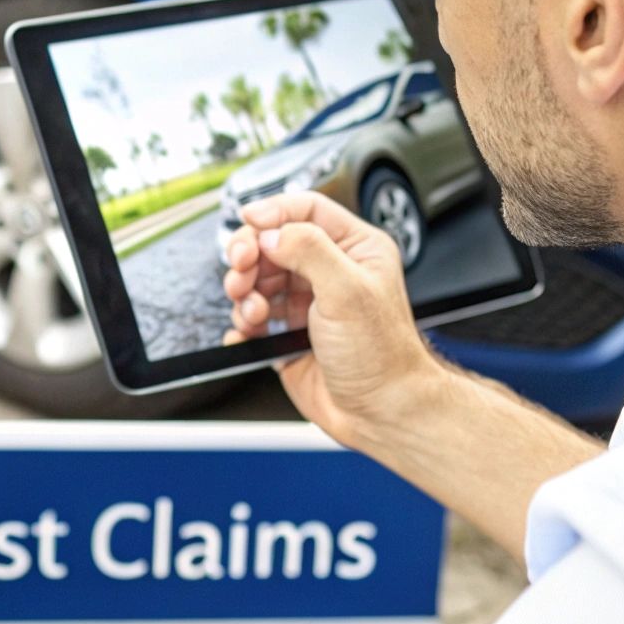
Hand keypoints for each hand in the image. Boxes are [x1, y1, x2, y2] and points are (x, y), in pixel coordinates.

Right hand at [222, 192, 441, 444]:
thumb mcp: (348, 291)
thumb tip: (271, 233)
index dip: (274, 211)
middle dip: (250, 255)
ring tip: (254, 312)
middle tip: (241, 269)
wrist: (380, 413)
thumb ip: (308, 250)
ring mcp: (307, 303)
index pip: (307, 210)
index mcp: (355, 249)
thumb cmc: (382, 357)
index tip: (248, 219)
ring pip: (258, 279)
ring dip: (245, 293)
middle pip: (273, 243)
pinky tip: (251, 333)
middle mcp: (329, 272)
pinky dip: (243, 323)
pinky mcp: (288, 334)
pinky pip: (252, 318)